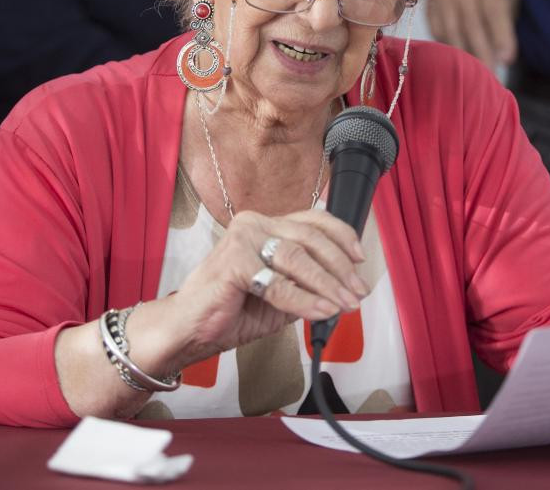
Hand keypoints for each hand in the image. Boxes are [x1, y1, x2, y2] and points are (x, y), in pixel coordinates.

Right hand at [168, 209, 368, 361]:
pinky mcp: (233, 262)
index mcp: (265, 226)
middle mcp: (254, 224)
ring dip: (327, 285)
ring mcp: (242, 239)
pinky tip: (322, 312)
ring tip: (344, 305)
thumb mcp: (279, 294)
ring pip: (298, 258)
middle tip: (357, 292)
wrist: (189, 329)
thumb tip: (345, 286)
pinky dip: (304, 300)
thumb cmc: (230, 309)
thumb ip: (305, 283)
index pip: (313, 220)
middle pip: (311, 238)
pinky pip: (279, 283)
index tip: (360, 260)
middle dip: (340, 268)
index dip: (342, 237)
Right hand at [426, 0, 520, 69]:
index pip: (494, 9)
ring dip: (463, 53)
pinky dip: (445, 42)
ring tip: (473, 72)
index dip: (501, 35)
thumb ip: (507, 0)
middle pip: (472, 25)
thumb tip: (503, 35)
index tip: (508, 58)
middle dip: (483, 52)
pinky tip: (454, 54)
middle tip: (491, 77)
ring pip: (451, 28)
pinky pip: (436, 24)